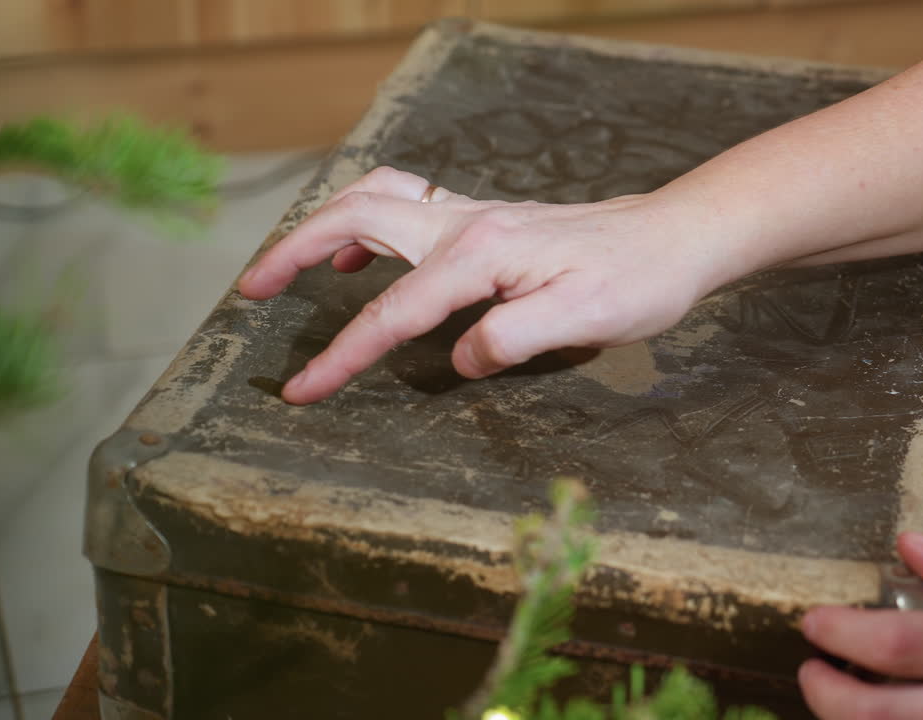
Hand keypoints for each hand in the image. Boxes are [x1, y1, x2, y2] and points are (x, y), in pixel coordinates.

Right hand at [237, 167, 737, 403]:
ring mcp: (474, 217)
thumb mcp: (584, 320)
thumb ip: (512, 337)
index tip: (300, 391)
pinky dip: (367, 223)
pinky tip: (363, 260)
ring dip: (322, 226)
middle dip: (294, 251)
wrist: (671, 239)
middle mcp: (467, 225)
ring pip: (376, 198)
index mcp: (480, 254)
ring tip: (285, 266)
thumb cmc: (636, 281)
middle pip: (357, 218)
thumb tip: (458, 357)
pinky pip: (407, 207)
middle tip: (251, 289)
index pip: (392, 311)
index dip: (341, 355)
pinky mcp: (486, 222)